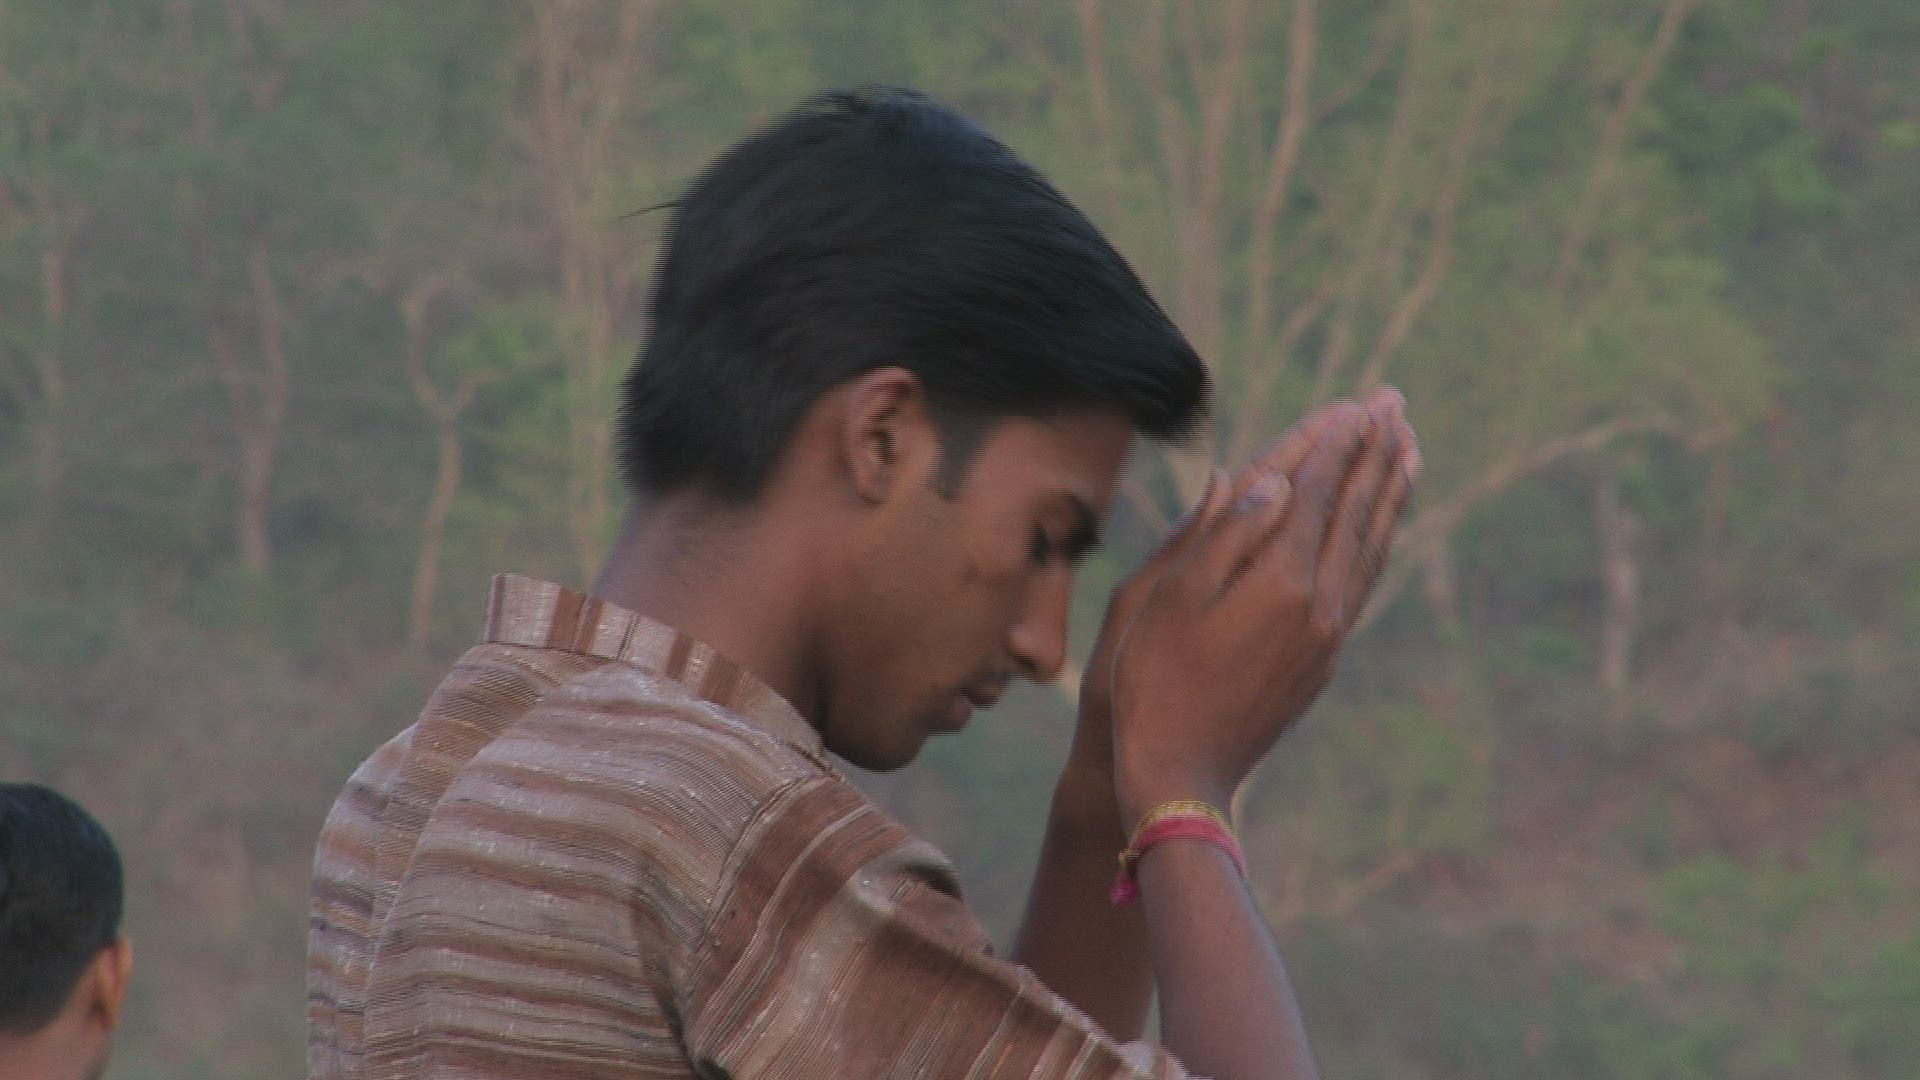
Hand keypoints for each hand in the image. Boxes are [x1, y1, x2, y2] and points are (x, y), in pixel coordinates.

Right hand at [1108, 389, 1417, 819]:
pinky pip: (1362, 583)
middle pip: (1357, 513)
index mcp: (1281, 580)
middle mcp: (1320, 604)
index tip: (1358, 402)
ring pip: (1370, 549)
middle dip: (1377, 454)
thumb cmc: (1154, 680)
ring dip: (1390, 495)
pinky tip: (1379, 529)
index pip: (1318, 493)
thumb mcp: (1171, 598)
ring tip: (1408, 452)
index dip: (1336, 443)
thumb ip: (1223, 533)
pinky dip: (1377, 543)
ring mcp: (1327, 636)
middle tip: (1396, 404)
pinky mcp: (1322, 661)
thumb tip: (1271, 480)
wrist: (1181, 773)